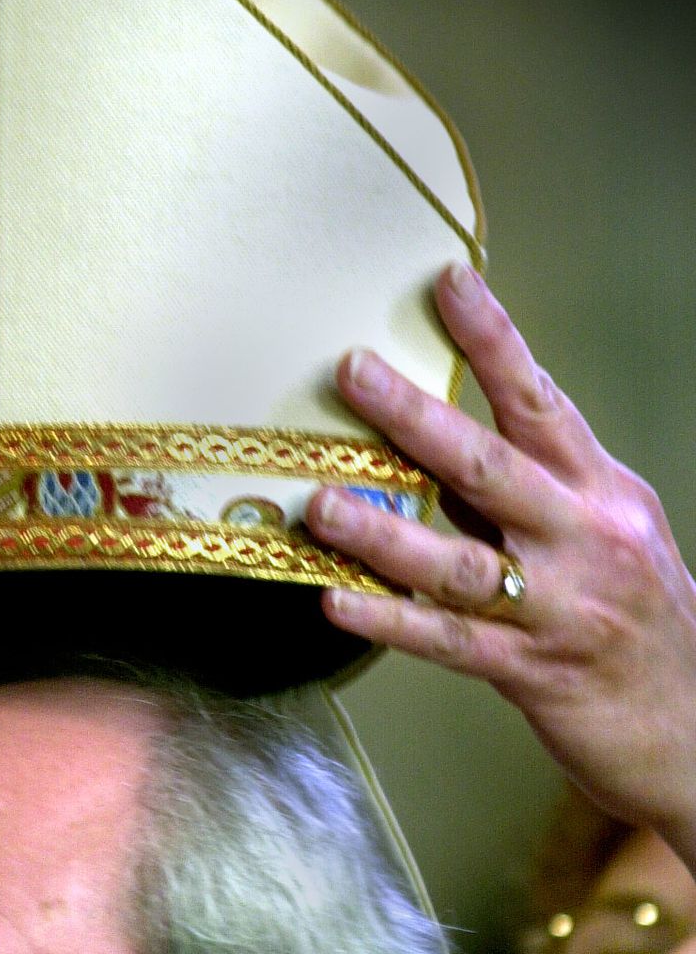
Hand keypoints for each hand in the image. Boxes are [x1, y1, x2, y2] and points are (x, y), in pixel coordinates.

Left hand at [306, 263, 695, 864]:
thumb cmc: (637, 618)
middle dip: (417, 418)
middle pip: (492, 467)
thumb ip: (527, 493)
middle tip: (352, 372)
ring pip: (458, 561)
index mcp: (601, 492)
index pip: (542, 402)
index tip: (448, 281)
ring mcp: (560, 608)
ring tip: (317, 505)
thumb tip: (434, 442)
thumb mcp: (603, 535)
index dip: (495, 341)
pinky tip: (336, 600)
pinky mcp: (533, 672)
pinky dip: (389, 620)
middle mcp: (585, 539)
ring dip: (383, 531)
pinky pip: (448, 641)